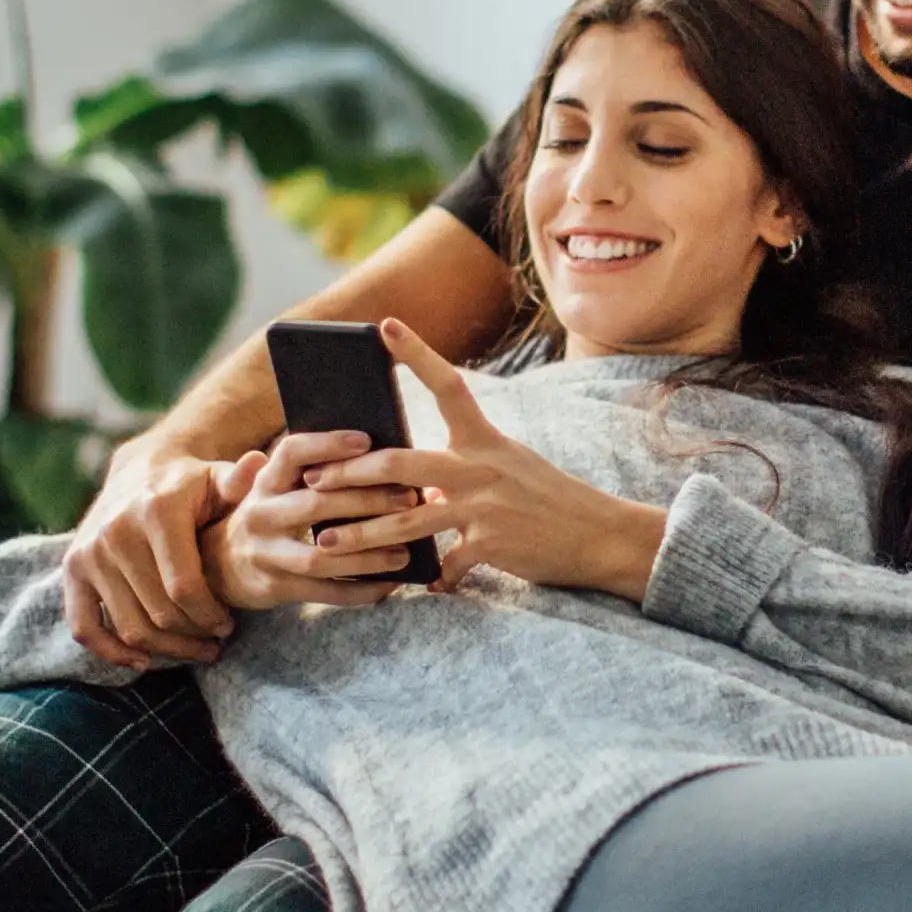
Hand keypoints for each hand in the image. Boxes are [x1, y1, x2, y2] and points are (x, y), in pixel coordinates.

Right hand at [64, 450, 249, 667]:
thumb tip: (260, 465)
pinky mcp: (72, 568)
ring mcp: (89, 552)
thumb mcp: (219, 478)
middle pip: (159, 613)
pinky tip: (142, 663)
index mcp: (156, 512)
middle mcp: (115, 532)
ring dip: (165, 651)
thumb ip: (241, 481)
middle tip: (216, 642)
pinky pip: (84, 626)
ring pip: (129, 627)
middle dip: (193, 636)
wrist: (140, 470)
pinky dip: (110, 652)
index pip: (184, 588)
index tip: (228, 625)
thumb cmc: (192, 484)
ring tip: (194, 650)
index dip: (210, 616)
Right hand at [203, 431, 426, 609]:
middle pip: (316, 505)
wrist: (219, 566)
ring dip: (368, 555)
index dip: (328, 444)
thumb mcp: (270, 486)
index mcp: (265, 481)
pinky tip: (391, 585)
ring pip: (323, 556)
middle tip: (410, 499)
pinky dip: (361, 591)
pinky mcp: (276, 587)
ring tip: (406, 551)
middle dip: (367, 501)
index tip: (367, 440)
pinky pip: (326, 592)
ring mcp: (266, 554)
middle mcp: (261, 514)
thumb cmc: (266, 516)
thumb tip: (359, 444)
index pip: (293, 452)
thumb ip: (300, 467)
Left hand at [304, 319, 668, 600]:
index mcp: (484, 438)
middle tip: (312, 479)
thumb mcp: (509, 467)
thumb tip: (416, 481)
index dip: (415, 353)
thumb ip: (462, 467)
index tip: (384, 326)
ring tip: (326, 543)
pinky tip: (422, 585)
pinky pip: (448, 564)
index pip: (448, 384)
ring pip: (407, 520)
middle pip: (400, 462)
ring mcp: (485, 506)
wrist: (599, 534)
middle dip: (348, 473)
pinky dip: (433, 577)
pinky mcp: (493, 543)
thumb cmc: (550, 498)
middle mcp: (481, 466)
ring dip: (360, 534)